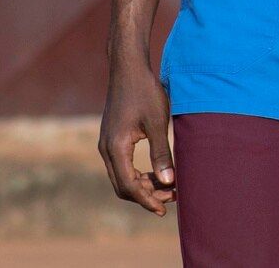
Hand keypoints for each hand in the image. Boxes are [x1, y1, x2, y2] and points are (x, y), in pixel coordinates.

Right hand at [98, 56, 175, 214]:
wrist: (127, 68)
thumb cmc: (145, 91)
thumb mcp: (157, 122)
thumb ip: (161, 153)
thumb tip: (168, 181)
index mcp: (116, 147)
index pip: (129, 186)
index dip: (147, 200)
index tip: (165, 209)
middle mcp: (106, 149)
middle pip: (123, 186)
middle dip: (147, 195)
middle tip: (172, 197)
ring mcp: (106, 144)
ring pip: (121, 177)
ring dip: (143, 185)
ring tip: (168, 186)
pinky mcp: (111, 139)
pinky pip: (121, 166)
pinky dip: (137, 174)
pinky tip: (156, 172)